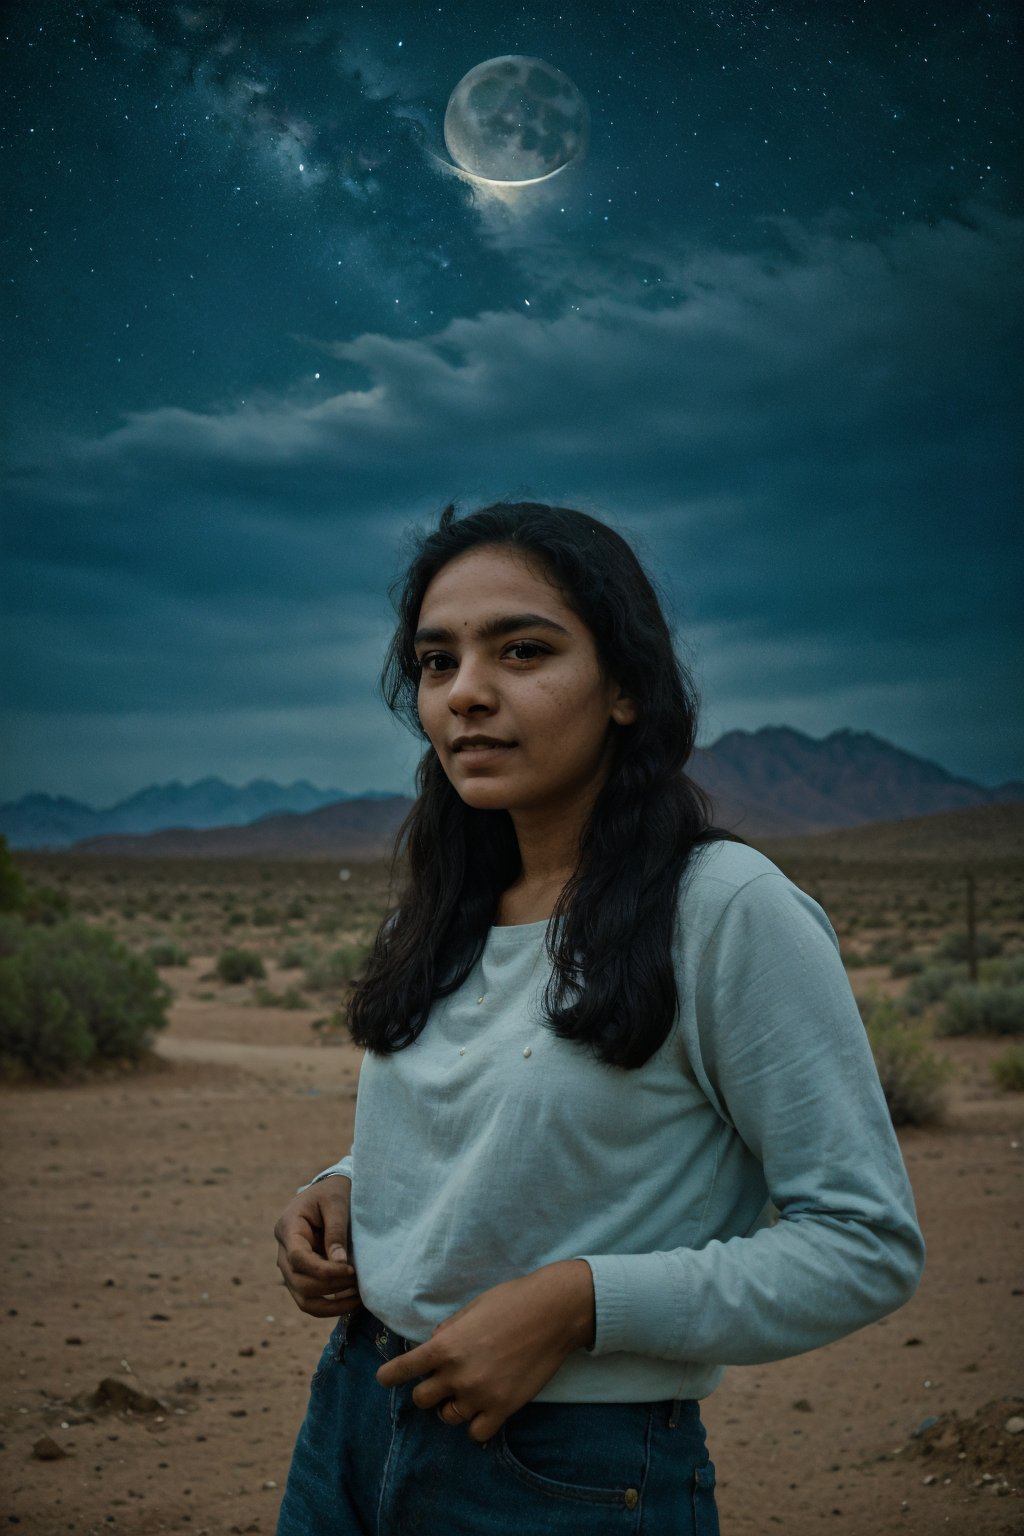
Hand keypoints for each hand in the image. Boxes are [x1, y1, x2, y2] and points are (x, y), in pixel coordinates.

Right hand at [274, 1175, 361, 1317]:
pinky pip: (311, 1300)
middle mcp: (283, 1251)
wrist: (328, 1192)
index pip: (298, 1258)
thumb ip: (336, 1231)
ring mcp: (290, 1267)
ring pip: (303, 1298)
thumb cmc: (333, 1192)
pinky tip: (353, 1300)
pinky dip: (331, 1306)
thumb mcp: (336, 1203)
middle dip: (331, 1286)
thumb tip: (340, 1263)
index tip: (351, 1269)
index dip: (324, 1270)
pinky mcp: (302, 1277)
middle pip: (299, 1282)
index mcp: (288, 1227)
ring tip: (359, 1297)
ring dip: (331, 1304)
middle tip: (359, 1280)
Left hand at [374, 1260, 594, 1442]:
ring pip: (448, 1417)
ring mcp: (480, 1394)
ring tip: (468, 1391)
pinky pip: (476, 1432)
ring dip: (452, 1406)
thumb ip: (448, 1330)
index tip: (383, 1379)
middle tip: (443, 1379)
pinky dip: (476, 1423)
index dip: (389, 1376)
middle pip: (422, 1399)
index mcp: (445, 1345)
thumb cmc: (511, 1301)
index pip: (402, 1369)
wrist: (553, 1313)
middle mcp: (457, 1374)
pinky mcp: (504, 1408)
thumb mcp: (471, 1308)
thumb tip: (434, 1343)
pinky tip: (484, 1408)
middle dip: (427, 1389)